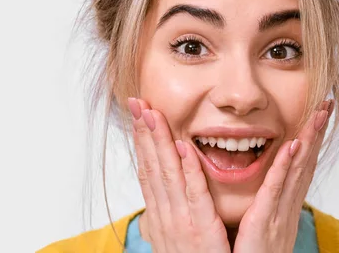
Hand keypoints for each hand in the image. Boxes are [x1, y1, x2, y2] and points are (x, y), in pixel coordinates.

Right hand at [128, 97, 230, 252]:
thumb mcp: (174, 236)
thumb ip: (169, 211)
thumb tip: (160, 192)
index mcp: (160, 215)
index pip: (148, 170)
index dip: (142, 141)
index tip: (138, 115)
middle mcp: (164, 215)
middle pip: (151, 166)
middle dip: (144, 133)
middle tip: (137, 103)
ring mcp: (180, 221)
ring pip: (167, 174)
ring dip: (159, 142)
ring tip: (153, 114)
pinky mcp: (201, 229)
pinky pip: (194, 195)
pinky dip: (187, 170)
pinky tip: (182, 148)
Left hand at [232, 100, 333, 252]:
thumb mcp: (266, 225)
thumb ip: (268, 204)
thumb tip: (271, 184)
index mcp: (286, 206)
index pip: (302, 166)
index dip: (312, 140)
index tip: (318, 116)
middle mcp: (288, 206)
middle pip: (306, 162)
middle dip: (316, 133)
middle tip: (326, 105)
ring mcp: (279, 213)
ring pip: (297, 170)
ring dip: (308, 140)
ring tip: (317, 115)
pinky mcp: (264, 221)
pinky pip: (275, 190)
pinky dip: (284, 167)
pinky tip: (292, 146)